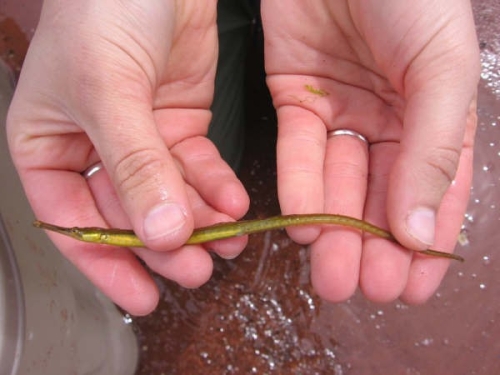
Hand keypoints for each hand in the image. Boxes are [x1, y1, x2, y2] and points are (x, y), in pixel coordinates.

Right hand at [7, 0, 248, 314]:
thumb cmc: (103, 11)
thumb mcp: (108, 90)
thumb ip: (133, 166)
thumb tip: (158, 234)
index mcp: (50, 146)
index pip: (72, 223)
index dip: (107, 264)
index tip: (142, 298)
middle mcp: (95, 149)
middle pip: (128, 216)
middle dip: (164, 246)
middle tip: (196, 270)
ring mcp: (143, 140)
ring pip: (171, 197)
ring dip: (199, 222)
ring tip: (227, 244)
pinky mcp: (182, 125)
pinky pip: (200, 168)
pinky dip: (218, 189)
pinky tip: (236, 205)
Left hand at [261, 0, 478, 302]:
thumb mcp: (441, 72)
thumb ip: (435, 150)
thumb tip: (424, 232)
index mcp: (434, 113)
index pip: (432, 191)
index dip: (423, 243)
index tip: (410, 289)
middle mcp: (387, 118)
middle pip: (379, 195)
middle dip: (370, 245)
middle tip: (361, 289)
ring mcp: (340, 110)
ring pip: (336, 182)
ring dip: (333, 229)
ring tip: (330, 273)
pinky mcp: (295, 96)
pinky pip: (298, 150)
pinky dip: (299, 186)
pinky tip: (303, 222)